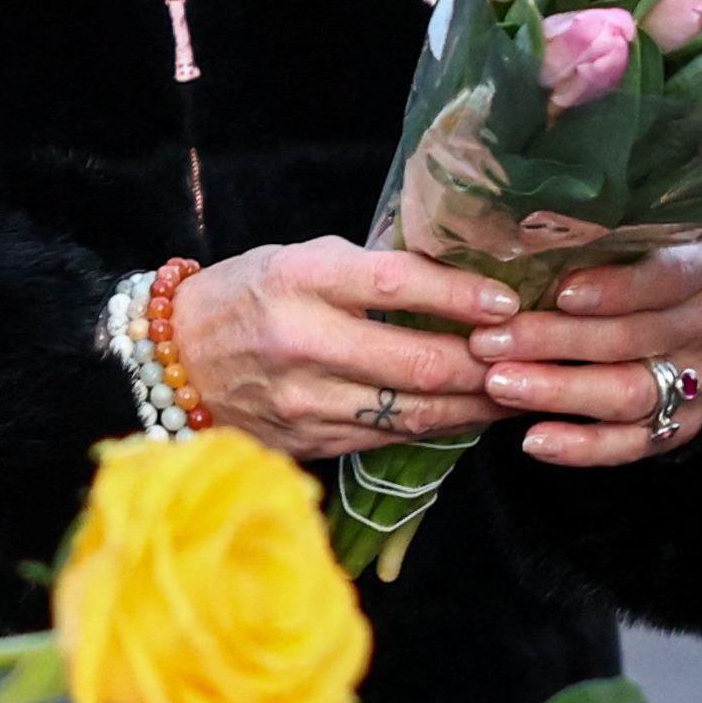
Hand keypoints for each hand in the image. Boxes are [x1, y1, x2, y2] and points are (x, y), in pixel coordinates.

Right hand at [161, 240, 525, 459]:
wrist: (170, 362)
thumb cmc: (244, 297)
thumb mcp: (296, 260)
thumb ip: (367, 270)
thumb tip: (456, 280)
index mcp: (297, 279)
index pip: (397, 284)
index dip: (462, 295)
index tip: (507, 301)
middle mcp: (300, 342)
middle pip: (419, 362)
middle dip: (487, 362)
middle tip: (531, 354)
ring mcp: (304, 401)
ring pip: (416, 411)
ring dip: (477, 403)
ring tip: (519, 388)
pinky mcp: (309, 442)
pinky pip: (392, 436)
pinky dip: (440, 425)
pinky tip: (470, 412)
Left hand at [465, 239, 701, 469]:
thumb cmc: (647, 260)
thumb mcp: (639, 233)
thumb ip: (597, 234)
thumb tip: (515, 229)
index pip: (665, 277)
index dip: (614, 288)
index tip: (559, 292)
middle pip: (632, 338)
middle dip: (556, 341)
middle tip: (490, 342)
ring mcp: (700, 381)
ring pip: (629, 393)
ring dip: (559, 391)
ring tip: (499, 385)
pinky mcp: (682, 425)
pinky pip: (633, 444)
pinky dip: (582, 446)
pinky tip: (534, 440)